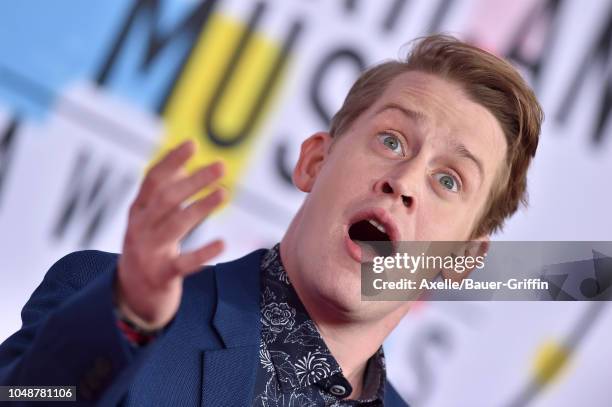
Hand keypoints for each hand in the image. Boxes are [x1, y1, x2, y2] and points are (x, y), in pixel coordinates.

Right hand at [116, 140, 225, 329]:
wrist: (130, 296)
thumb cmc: (147, 249)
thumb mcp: (150, 220)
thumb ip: (165, 194)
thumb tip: (185, 165)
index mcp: (139, 211)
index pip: (153, 180)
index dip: (172, 161)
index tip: (193, 144)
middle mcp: (140, 229)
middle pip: (167, 199)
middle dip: (194, 180)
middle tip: (221, 166)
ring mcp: (149, 252)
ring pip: (175, 226)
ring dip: (201, 208)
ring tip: (225, 193)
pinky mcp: (162, 276)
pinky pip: (184, 263)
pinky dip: (203, 253)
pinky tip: (223, 243)